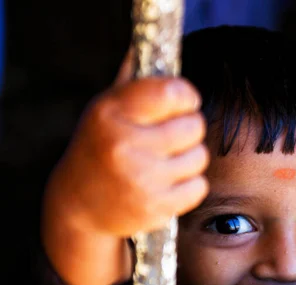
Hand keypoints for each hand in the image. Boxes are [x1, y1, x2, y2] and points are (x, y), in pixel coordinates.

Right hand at [41, 51, 209, 284]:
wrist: (80, 207)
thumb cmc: (100, 149)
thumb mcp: (106, 111)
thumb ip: (133, 85)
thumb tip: (152, 50)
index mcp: (111, 113)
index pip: (171, 92)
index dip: (186, 95)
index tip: (183, 102)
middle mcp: (125, 145)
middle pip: (194, 126)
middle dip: (189, 129)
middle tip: (172, 137)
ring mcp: (141, 179)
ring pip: (199, 157)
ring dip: (189, 159)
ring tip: (165, 162)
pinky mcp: (156, 208)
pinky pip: (199, 187)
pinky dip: (190, 186)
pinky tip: (167, 185)